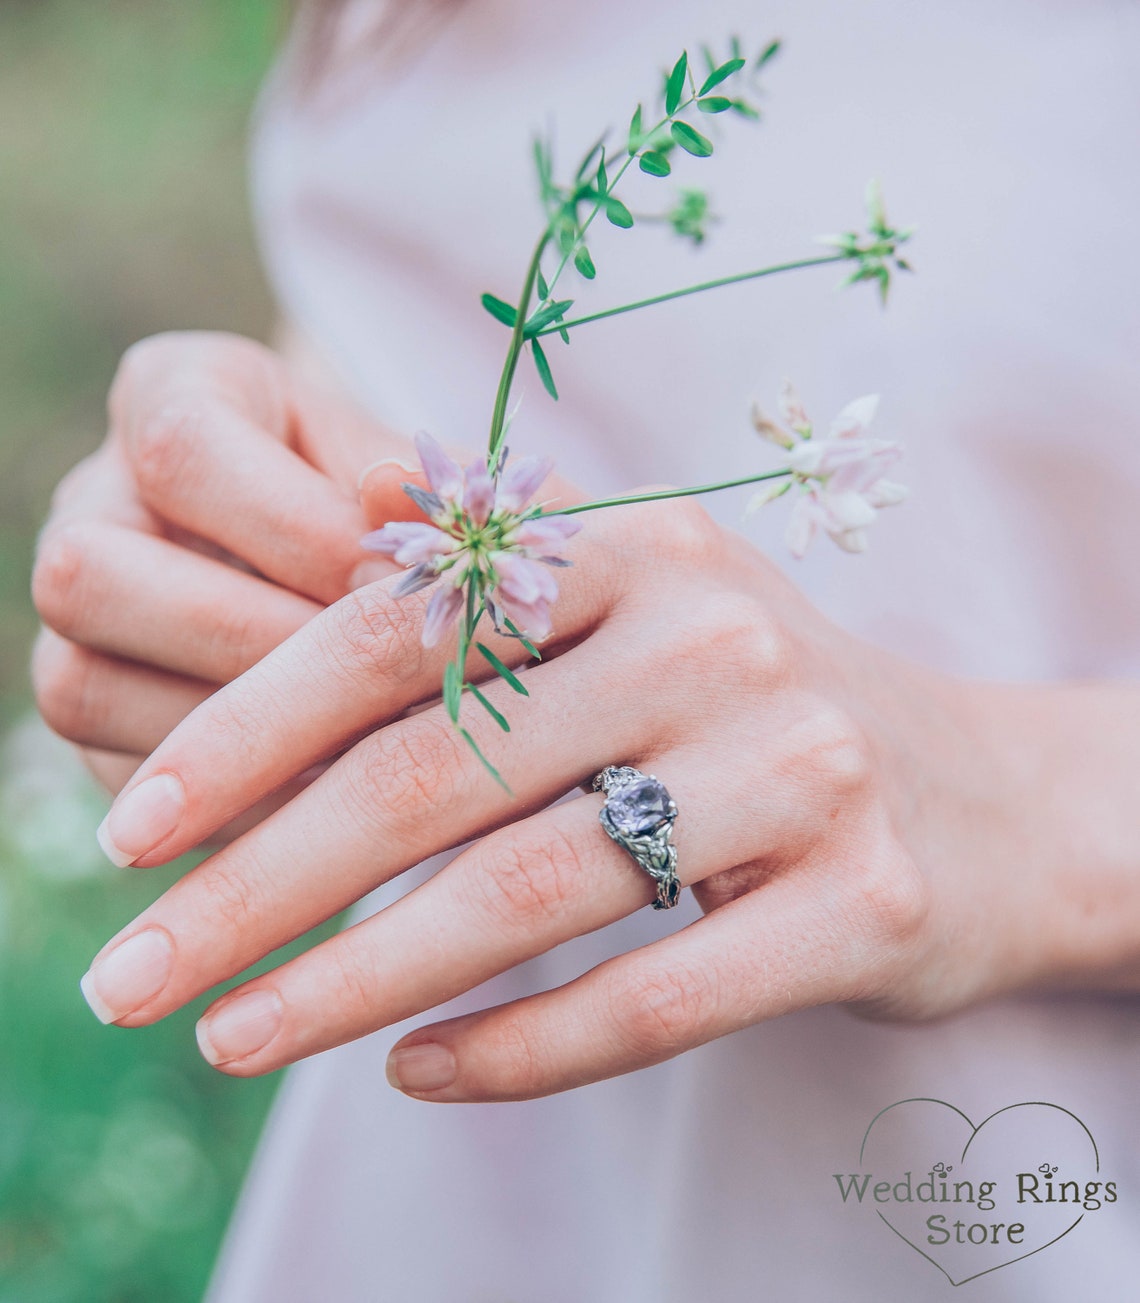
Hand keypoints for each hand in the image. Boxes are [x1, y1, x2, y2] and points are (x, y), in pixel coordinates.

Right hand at [31, 329, 407, 812]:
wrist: (374, 575)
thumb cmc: (407, 514)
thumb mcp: (423, 483)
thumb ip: (422, 492)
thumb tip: (394, 491)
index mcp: (173, 396)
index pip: (184, 449)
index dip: (296, 530)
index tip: (395, 589)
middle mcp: (94, 498)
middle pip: (87, 568)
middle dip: (248, 638)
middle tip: (370, 683)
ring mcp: (75, 614)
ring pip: (77, 682)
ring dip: (226, 730)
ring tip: (354, 745)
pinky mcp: (92, 709)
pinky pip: (119, 774)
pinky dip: (226, 795)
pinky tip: (323, 795)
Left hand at [77, 482, 1133, 1101]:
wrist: (980, 795)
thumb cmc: (754, 706)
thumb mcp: (631, 619)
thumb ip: (481, 615)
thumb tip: (274, 652)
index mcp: (637, 542)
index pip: (400, 629)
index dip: (247, 731)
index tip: (131, 835)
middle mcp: (718, 635)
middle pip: (439, 772)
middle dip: (258, 886)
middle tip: (131, 977)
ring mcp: (801, 766)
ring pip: (528, 894)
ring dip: (354, 986)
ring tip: (235, 1039)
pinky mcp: (862, 900)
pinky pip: (653, 995)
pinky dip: (517, 1050)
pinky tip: (417, 1074)